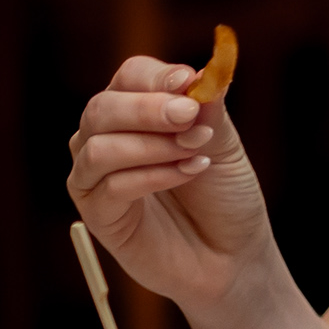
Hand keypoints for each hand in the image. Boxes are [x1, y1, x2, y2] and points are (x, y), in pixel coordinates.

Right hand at [65, 56, 277, 322]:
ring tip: (198, 151)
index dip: (156, 78)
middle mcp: (106, 138)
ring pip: (98, 146)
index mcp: (136, 111)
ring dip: (152, 144)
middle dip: (148, 109)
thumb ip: (208, 108)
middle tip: (190, 116)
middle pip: (103, 107)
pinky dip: (151, 175)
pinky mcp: (97, 214)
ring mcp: (95, 177)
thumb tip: (201, 72)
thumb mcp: (225, 143)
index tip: (189, 82)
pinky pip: (109, 186)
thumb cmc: (225, 196)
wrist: (233, 256)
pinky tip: (188, 173)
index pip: (130, 77)